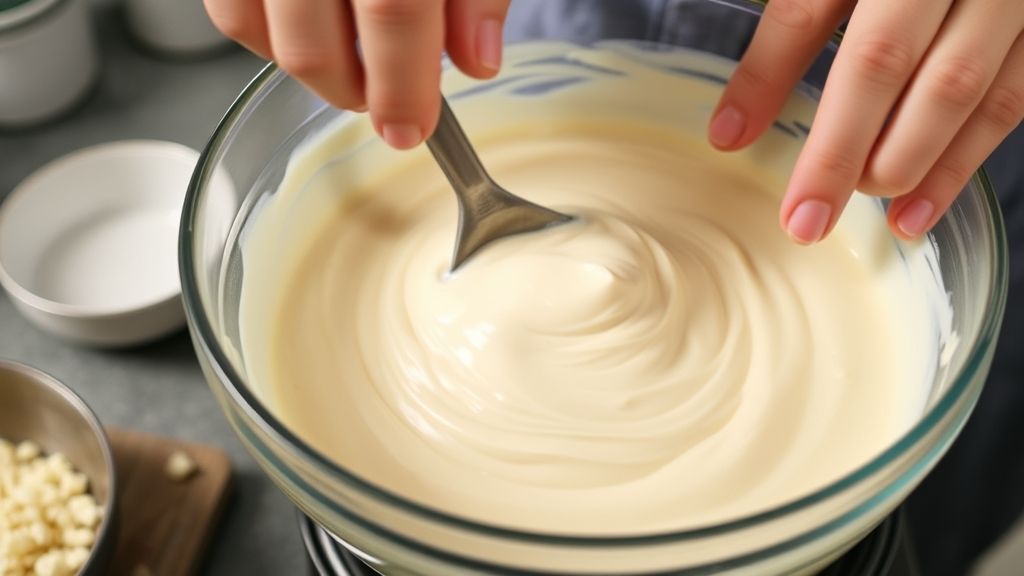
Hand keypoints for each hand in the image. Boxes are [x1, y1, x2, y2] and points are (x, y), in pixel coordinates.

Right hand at [204, 0, 511, 148]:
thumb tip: (478, 60)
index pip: (393, 12)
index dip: (404, 83)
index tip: (414, 128)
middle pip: (310, 44)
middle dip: (355, 92)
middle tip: (389, 99)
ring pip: (252, 29)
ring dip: (309, 66)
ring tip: (354, 57)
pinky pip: (228, 8)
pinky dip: (266, 35)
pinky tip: (312, 29)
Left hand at [710, 0, 1023, 241]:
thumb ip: (791, 25)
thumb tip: (731, 127)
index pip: (821, 18)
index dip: (775, 84)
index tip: (737, 149)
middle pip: (889, 60)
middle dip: (845, 150)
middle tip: (806, 220)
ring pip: (964, 87)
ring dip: (911, 165)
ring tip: (866, 211)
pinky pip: (1013, 96)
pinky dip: (967, 157)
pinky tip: (923, 204)